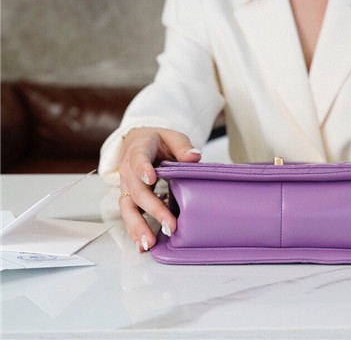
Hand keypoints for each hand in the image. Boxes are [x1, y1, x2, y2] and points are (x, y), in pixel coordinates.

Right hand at [118, 128, 201, 251]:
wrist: (138, 143)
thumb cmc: (158, 141)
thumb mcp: (172, 137)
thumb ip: (182, 146)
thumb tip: (194, 157)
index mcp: (139, 150)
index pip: (138, 159)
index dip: (143, 168)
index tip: (151, 178)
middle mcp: (128, 170)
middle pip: (137, 191)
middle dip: (152, 209)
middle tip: (169, 224)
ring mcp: (126, 187)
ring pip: (128, 208)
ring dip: (138, 226)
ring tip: (150, 242)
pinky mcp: (129, 199)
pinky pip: (129, 215)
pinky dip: (135, 231)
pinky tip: (143, 245)